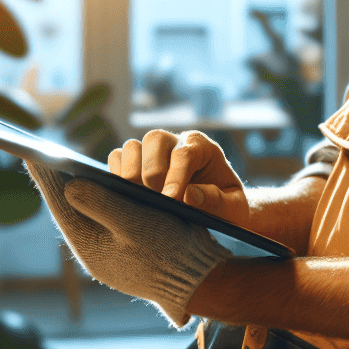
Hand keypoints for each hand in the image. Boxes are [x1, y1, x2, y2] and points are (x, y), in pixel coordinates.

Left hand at [24, 162, 227, 327]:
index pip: (61, 207)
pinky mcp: (125, 248)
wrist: (199, 280)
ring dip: (76, 191)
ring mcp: (110, 251)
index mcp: (91, 247)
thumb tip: (68, 186)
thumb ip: (101, 205)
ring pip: (85, 215)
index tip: (32, 155)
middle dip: (56, 183)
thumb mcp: (136, 224)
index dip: (47, 179)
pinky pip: (102, 219)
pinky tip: (96, 186)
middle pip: (69, 210)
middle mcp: (95, 251)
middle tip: (40, 156)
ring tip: (62, 168)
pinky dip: (96, 200)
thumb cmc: (170, 252)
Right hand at [111, 129, 249, 225]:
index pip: (184, 153)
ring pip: (132, 146)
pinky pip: (117, 158)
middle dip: (152, 170)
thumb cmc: (226, 208)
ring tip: (139, 199)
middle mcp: (175, 142)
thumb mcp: (232, 209)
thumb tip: (189, 195)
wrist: (216, 209)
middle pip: (155, 139)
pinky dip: (116, 174)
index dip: (176, 176)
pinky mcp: (134, 162)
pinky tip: (126, 196)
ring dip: (131, 173)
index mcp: (202, 147)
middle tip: (156, 199)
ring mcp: (152, 151)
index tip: (170, 200)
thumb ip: (217, 201)